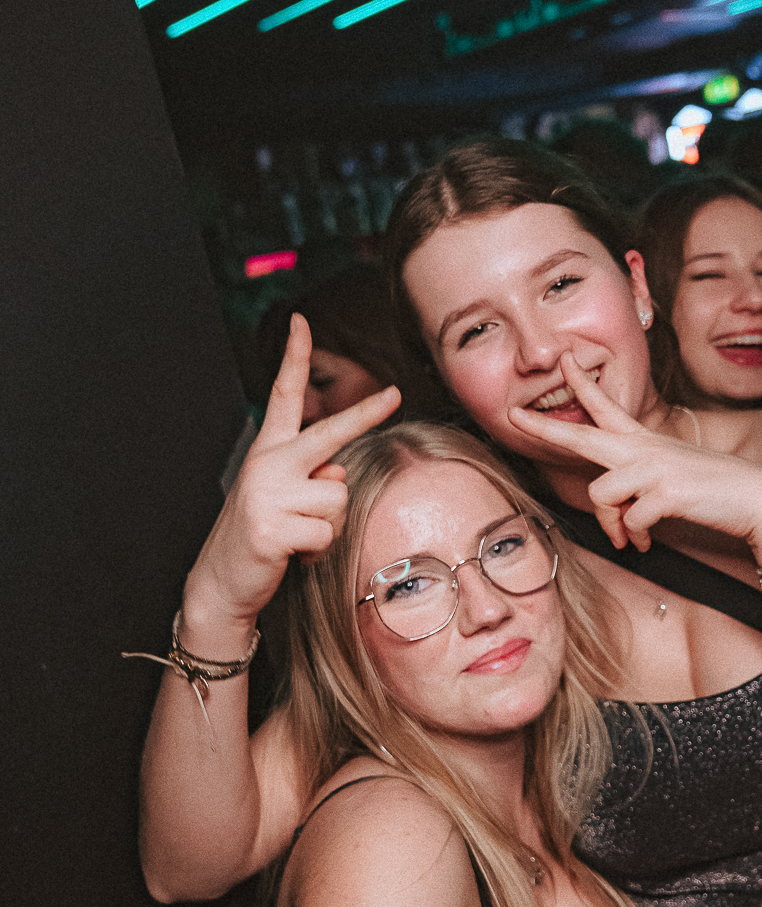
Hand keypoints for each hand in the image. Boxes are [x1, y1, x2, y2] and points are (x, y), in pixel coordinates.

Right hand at [181, 315, 399, 638]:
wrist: (222, 583)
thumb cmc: (262, 539)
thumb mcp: (284, 500)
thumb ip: (312, 477)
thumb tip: (335, 471)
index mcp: (268, 452)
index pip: (282, 395)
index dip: (293, 357)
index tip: (301, 322)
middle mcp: (267, 464)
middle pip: (328, 433)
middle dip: (365, 414)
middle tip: (395, 393)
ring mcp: (266, 494)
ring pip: (336, 498)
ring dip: (328, 526)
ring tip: (296, 537)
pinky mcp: (271, 528)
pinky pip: (326, 533)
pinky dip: (317, 552)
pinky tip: (291, 555)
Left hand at [507, 352, 761, 551]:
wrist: (757, 498)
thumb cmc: (714, 490)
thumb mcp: (671, 481)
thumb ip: (639, 493)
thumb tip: (621, 521)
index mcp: (644, 441)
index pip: (607, 406)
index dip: (582, 383)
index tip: (564, 362)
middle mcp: (644, 448)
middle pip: (583, 436)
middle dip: (546, 429)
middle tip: (514, 417)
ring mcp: (653, 467)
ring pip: (601, 494)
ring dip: (612, 525)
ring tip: (630, 539)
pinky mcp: (665, 491)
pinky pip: (631, 520)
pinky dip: (636, 536)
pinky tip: (648, 541)